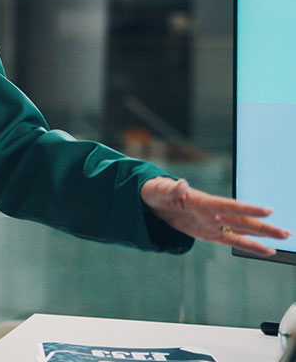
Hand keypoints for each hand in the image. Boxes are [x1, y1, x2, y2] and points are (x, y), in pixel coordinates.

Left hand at [141, 177, 290, 255]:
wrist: (152, 202)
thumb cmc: (157, 191)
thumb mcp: (161, 190)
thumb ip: (173, 189)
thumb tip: (182, 183)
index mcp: (203, 201)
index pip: (229, 206)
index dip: (247, 210)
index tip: (267, 211)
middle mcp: (213, 213)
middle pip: (242, 221)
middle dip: (264, 227)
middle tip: (286, 232)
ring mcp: (213, 224)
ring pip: (242, 231)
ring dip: (262, 235)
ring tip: (284, 237)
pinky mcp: (209, 234)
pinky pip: (232, 241)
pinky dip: (249, 245)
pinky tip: (266, 250)